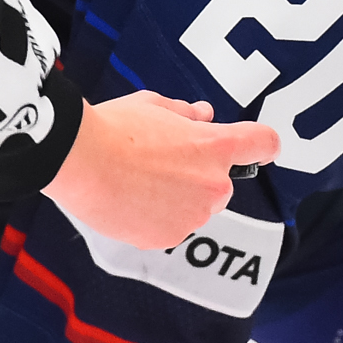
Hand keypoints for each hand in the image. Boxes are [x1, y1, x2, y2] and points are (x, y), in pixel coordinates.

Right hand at [41, 93, 279, 250]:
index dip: (263, 143)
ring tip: (139, 181)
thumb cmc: (115, 128)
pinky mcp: (168, 237)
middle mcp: (213, 183)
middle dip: (200, 173)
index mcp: (216, 146)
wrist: (79, 162)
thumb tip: (204, 116)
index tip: (262, 147)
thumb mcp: (155, 105)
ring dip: (178, 197)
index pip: (263, 143)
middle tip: (162, 161)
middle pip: (221, 180)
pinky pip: (172, 226)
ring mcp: (193, 214)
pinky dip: (157, 217)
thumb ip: (186, 114)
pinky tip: (130, 202)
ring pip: (196, 206)